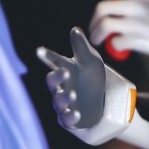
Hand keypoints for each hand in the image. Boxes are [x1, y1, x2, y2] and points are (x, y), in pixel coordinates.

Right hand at [38, 28, 135, 146]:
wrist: (107, 102)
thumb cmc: (94, 78)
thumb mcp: (92, 61)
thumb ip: (81, 47)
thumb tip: (75, 29)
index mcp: (64, 70)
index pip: (54, 61)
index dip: (47, 56)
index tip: (40, 50)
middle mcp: (61, 86)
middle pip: (53, 82)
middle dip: (56, 77)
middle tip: (64, 71)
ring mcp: (64, 104)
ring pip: (58, 101)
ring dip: (63, 97)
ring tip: (72, 94)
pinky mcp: (70, 120)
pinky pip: (66, 119)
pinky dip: (70, 116)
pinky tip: (76, 113)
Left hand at [86, 0, 148, 69]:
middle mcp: (140, 7)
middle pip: (103, 7)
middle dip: (93, 20)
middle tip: (94, 29)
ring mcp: (138, 24)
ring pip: (105, 25)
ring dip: (97, 35)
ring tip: (98, 40)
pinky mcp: (139, 40)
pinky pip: (115, 43)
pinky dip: (114, 47)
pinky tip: (119, 48)